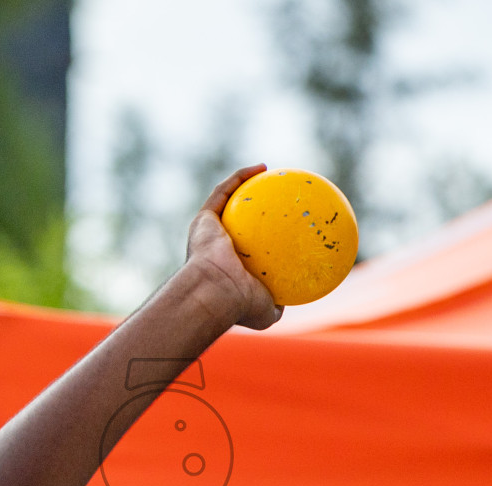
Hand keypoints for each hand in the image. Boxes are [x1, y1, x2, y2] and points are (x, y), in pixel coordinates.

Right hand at [185, 164, 283, 330]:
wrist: (214, 293)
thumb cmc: (240, 305)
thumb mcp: (266, 312)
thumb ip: (276, 306)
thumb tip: (287, 302)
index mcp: (229, 269)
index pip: (248, 250)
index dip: (263, 238)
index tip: (281, 228)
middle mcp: (217, 249)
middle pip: (237, 221)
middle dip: (252, 208)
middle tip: (275, 198)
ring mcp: (208, 232)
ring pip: (228, 201)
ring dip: (245, 184)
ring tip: (268, 173)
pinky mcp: (204, 219)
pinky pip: (224, 191)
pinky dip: (241, 177)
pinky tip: (261, 167)